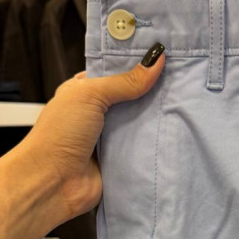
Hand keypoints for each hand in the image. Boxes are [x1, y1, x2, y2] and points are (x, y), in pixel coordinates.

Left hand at [18, 42, 165, 222]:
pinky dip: (155, 143)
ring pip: (139, 123)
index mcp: (83, 92)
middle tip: (182, 79)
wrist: (53, 182)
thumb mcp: (91, 95)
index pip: (115, 73)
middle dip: (152, 92)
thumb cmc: (61, 133)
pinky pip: (141, 148)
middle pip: (130, 98)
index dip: (137, 65)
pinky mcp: (119, 160)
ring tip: (185, 102)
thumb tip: (156, 60)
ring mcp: (108, 138)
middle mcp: (96, 114)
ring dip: (156, 118)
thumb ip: (124, 81)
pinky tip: (177, 131)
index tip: (166, 56)